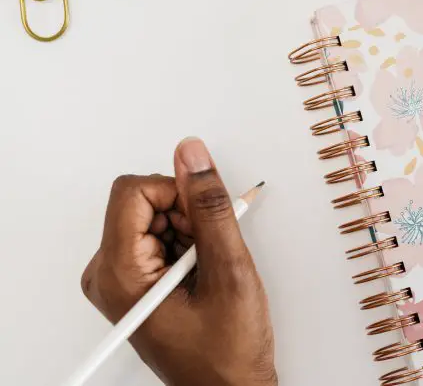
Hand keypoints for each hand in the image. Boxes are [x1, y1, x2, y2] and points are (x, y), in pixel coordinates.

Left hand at [81, 138, 276, 385]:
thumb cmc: (225, 351)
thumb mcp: (228, 271)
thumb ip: (209, 208)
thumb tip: (193, 156)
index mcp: (119, 273)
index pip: (133, 191)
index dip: (177, 194)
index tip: (204, 219)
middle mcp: (109, 274)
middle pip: (144, 202)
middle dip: (187, 216)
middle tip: (210, 255)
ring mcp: (120, 278)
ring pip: (156, 216)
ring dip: (192, 232)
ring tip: (208, 270)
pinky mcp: (134, 280)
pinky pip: (160, 235)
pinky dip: (189, 245)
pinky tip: (203, 274)